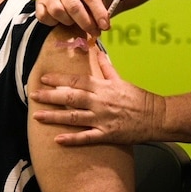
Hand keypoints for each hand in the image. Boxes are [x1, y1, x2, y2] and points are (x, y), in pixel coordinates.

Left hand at [30, 51, 161, 144]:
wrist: (157, 117)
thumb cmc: (139, 98)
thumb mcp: (121, 80)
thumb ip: (106, 67)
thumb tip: (97, 51)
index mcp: (103, 87)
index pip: (77, 80)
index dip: (59, 79)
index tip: (44, 78)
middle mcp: (101, 102)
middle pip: (71, 97)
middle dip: (50, 96)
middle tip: (33, 95)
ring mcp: (103, 119)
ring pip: (74, 117)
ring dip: (54, 116)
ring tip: (37, 116)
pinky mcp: (107, 134)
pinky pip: (86, 137)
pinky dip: (72, 139)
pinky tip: (57, 140)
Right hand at [36, 0, 111, 33]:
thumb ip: (99, 8)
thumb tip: (103, 27)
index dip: (99, 13)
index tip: (105, 26)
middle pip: (73, 6)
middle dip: (86, 22)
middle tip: (95, 31)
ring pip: (57, 11)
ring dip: (69, 21)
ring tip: (75, 22)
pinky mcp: (39, 2)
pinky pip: (43, 17)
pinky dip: (53, 22)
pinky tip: (61, 20)